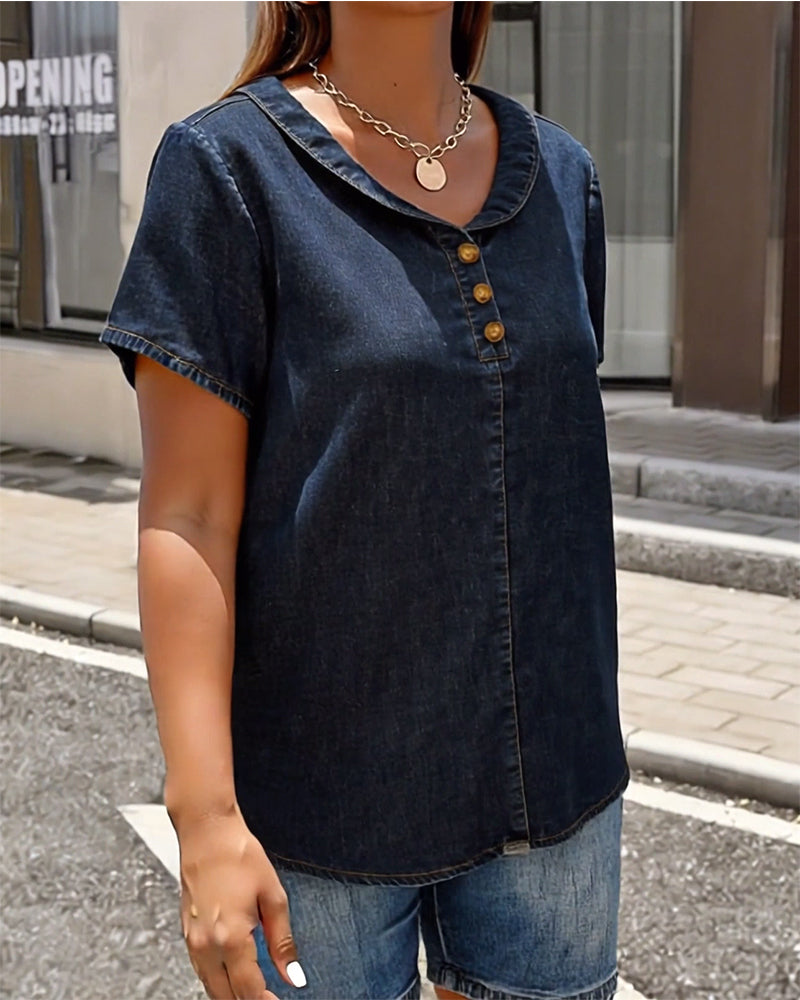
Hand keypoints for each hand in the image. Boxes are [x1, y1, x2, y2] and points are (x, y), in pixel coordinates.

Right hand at [177, 807, 305, 998]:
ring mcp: (193, 941)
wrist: (206, 833)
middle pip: (226, 996)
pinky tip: (234, 972)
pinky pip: (201, 970)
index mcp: (230, 937)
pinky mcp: (187, 933)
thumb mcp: (273, 896)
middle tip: (270, 996)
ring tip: (256, 988)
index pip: (248, 990)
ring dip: (231, 993)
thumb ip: (283, 941)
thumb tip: (293, 975)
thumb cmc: (239, 856)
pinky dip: (218, 979)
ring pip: (210, 987)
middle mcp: (206, 945)